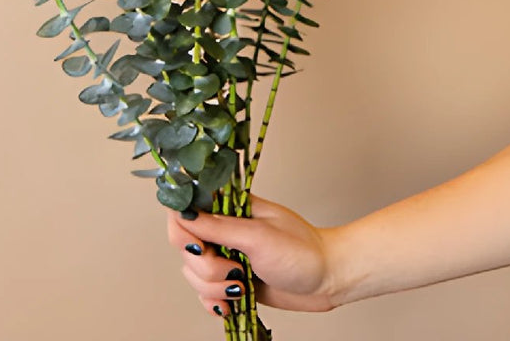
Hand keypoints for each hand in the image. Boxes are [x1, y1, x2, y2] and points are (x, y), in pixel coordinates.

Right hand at [167, 195, 340, 317]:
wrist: (326, 280)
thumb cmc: (301, 250)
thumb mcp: (259, 236)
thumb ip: (219, 227)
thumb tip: (186, 215)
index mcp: (228, 208)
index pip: (185, 210)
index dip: (184, 231)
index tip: (200, 247)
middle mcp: (223, 230)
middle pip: (184, 248)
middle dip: (206, 267)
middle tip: (234, 267)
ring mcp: (225, 255)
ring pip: (193, 274)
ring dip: (214, 288)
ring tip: (242, 284)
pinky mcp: (230, 280)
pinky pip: (204, 295)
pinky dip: (215, 302)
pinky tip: (233, 301)